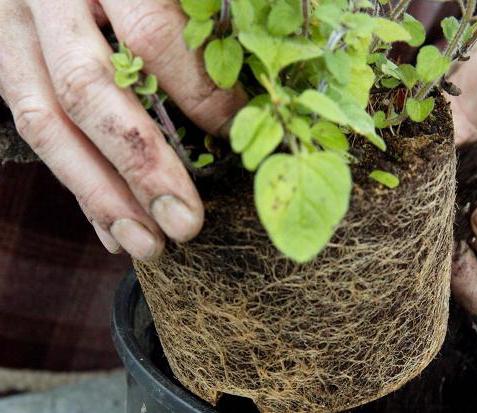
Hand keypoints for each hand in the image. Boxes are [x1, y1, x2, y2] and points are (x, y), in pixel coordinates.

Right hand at [0, 0, 245, 259]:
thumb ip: (196, 17)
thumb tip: (252, 95)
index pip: (152, 35)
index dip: (199, 93)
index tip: (237, 137)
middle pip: (88, 90)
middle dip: (141, 167)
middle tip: (186, 223)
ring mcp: (14, 31)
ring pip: (47, 122)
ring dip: (101, 195)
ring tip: (147, 245)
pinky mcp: (3, 60)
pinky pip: (33, 129)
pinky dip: (78, 186)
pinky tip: (111, 228)